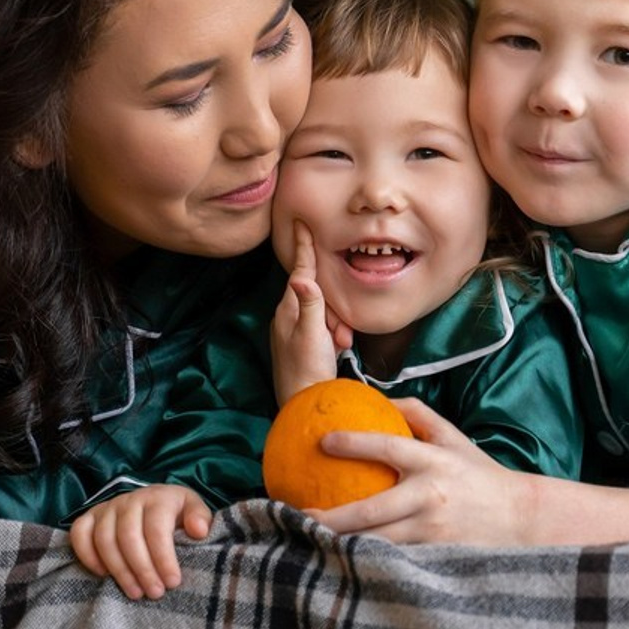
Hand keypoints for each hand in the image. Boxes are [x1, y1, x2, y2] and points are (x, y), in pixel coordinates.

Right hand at [69, 485, 211, 598]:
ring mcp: (108, 507)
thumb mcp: (192, 509)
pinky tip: (102, 574)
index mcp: (157, 497)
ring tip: (135, 592)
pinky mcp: (91, 516)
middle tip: (155, 592)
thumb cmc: (175, 512)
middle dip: (142, 569)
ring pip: (105, 539)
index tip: (172, 582)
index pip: (157, 529)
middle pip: (129, 536)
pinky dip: (87, 554)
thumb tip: (199, 530)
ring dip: (119, 570)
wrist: (153, 500)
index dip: (163, 558)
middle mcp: (130, 499)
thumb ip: (199, 517)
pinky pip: (79, 533)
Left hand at [271, 222, 348, 403]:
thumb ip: (310, 304)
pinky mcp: (305, 344)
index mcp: (287, 309)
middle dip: (334, 307)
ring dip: (337, 324)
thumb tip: (301, 278)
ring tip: (341, 344)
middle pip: (316, 292)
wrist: (305, 407)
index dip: (303, 247)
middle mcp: (288, 316)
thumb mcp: (312, 335)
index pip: (299, 271)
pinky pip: (325, 327)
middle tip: (340, 332)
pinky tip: (339, 349)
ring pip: (324, 311)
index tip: (300, 222)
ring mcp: (295, 330)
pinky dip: (335, 334)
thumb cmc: (308, 371)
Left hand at [304, 397, 542, 543]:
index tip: (323, 440)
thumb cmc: (476, 471)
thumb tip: (376, 397)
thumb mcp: (450, 435)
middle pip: (372, 510)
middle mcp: (429, 496)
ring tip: (308, 536)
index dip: (354, 443)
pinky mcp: (434, 556)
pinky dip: (365, 556)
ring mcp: (430, 531)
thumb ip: (415, 413)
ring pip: (377, 541)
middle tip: (299, 509)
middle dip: (332, 514)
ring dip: (342, 541)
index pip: (387, 447)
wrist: (517, 517)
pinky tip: (339, 554)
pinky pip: (392, 558)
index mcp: (432, 461)